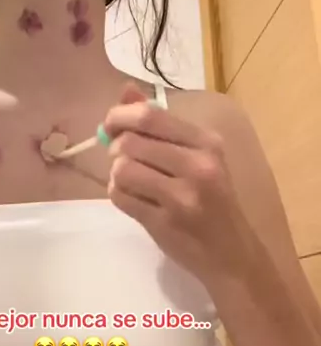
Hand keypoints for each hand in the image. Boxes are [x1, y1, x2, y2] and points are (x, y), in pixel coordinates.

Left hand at [102, 82, 251, 284]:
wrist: (232, 254)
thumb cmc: (212, 199)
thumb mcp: (197, 155)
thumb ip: (160, 123)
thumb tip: (126, 91)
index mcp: (206, 142)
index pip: (151, 116)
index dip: (120, 115)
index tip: (111, 125)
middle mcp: (198, 166)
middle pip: (130, 142)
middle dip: (115, 148)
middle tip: (121, 158)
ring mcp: (182, 197)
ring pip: (121, 170)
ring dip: (117, 175)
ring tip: (132, 182)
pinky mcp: (164, 224)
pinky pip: (120, 197)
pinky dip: (119, 195)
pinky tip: (135, 200)